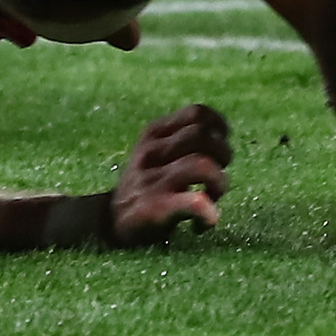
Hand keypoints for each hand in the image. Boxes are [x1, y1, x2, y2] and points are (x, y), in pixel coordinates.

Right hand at [109, 103, 230, 244]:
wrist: (111, 220)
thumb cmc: (145, 184)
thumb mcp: (156, 151)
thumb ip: (183, 140)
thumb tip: (221, 138)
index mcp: (154, 132)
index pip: (197, 113)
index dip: (218, 127)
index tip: (220, 146)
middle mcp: (152, 151)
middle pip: (203, 135)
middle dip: (223, 154)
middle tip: (217, 174)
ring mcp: (153, 179)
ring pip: (202, 166)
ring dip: (219, 183)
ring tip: (212, 197)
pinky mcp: (155, 208)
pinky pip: (194, 202)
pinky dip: (209, 213)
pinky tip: (205, 222)